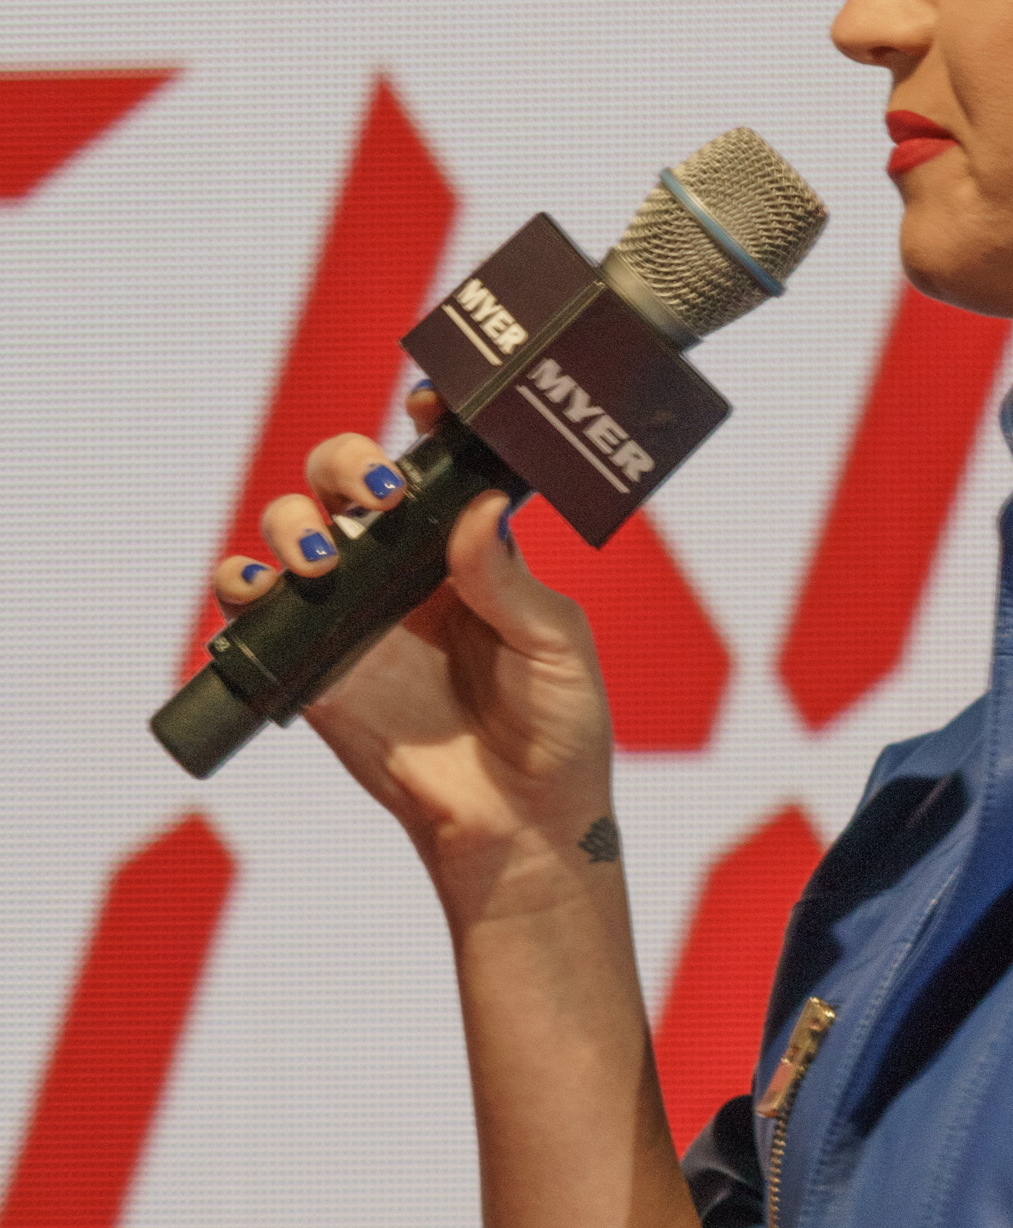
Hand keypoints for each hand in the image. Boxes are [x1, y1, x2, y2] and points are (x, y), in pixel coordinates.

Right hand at [210, 386, 614, 894]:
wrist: (518, 823)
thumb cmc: (556, 731)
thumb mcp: (554, 646)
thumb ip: (508, 580)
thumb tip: (475, 509)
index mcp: (467, 551)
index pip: (431, 467)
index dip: (421, 423)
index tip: (426, 404)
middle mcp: (402, 570)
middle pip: (346, 480)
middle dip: (345, 464)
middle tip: (376, 499)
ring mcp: (351, 612)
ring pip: (294, 529)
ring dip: (293, 525)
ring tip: (323, 562)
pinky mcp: (312, 664)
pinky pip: (254, 610)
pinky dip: (241, 587)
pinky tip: (264, 592)